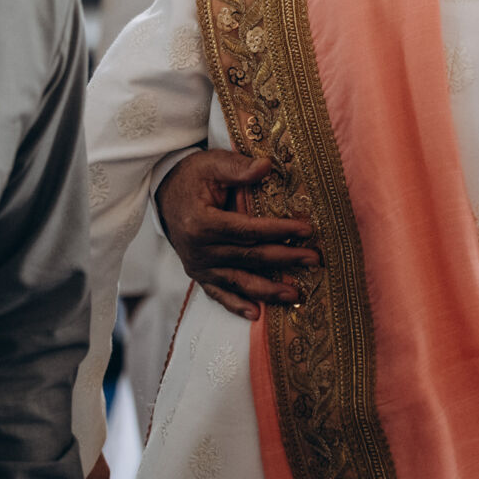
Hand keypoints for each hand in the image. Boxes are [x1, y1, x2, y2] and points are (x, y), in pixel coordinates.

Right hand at [155, 149, 317, 318]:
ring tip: (295, 294)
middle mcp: (199, 250)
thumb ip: (239, 168)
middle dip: (284, 259)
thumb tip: (266, 165)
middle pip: (248, 257)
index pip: (247, 230)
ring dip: (267, 290)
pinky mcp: (198, 274)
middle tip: (314, 259)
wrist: (165, 192)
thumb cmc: (194, 176)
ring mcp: (198, 265)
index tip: (306, 230)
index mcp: (202, 223)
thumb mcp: (213, 164)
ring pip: (238, 281)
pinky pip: (218, 293)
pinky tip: (256, 315)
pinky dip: (236, 305)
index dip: (278, 231)